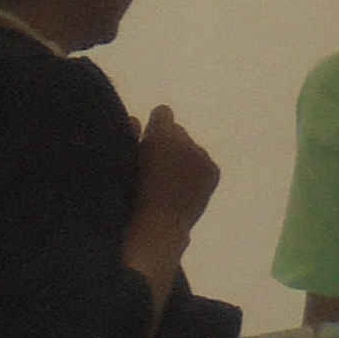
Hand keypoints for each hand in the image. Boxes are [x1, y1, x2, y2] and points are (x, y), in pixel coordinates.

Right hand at [131, 102, 223, 242]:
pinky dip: (196, 170)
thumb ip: (131, 135)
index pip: (163, 112)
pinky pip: (203, 161)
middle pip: (178, 130)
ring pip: (191, 146)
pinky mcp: (213, 170)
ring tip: (170, 179)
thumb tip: (136, 119)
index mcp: (161, 135)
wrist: (160, 225)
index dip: (156, 126)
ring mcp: (202, 156)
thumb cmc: (133, 195)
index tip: (149, 139)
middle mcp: (185, 141)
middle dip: (170, 142)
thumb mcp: (125, 161)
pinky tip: (184, 187)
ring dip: (183, 156)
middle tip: (158, 165)